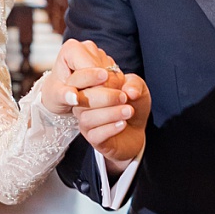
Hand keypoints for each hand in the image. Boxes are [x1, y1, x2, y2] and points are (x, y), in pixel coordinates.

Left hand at [41, 35, 123, 117]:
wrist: (62, 94)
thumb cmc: (55, 93)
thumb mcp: (54, 97)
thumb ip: (63, 96)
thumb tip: (73, 97)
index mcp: (72, 49)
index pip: (90, 68)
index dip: (92, 87)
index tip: (93, 100)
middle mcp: (88, 48)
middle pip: (104, 72)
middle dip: (101, 92)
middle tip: (94, 106)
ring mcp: (101, 55)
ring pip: (114, 78)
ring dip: (109, 94)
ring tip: (96, 105)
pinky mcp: (111, 65)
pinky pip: (119, 81)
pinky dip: (113, 93)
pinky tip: (103, 102)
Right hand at [68, 42, 149, 167]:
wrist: (136, 129)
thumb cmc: (131, 103)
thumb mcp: (137, 88)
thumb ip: (134, 84)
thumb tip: (129, 91)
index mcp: (87, 87)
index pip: (77, 78)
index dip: (88, 76)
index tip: (106, 75)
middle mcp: (81, 104)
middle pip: (80, 99)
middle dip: (104, 96)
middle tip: (124, 97)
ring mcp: (86, 122)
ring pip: (88, 118)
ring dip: (111, 113)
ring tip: (129, 111)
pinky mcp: (93, 139)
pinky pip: (95, 135)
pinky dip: (111, 128)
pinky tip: (123, 123)